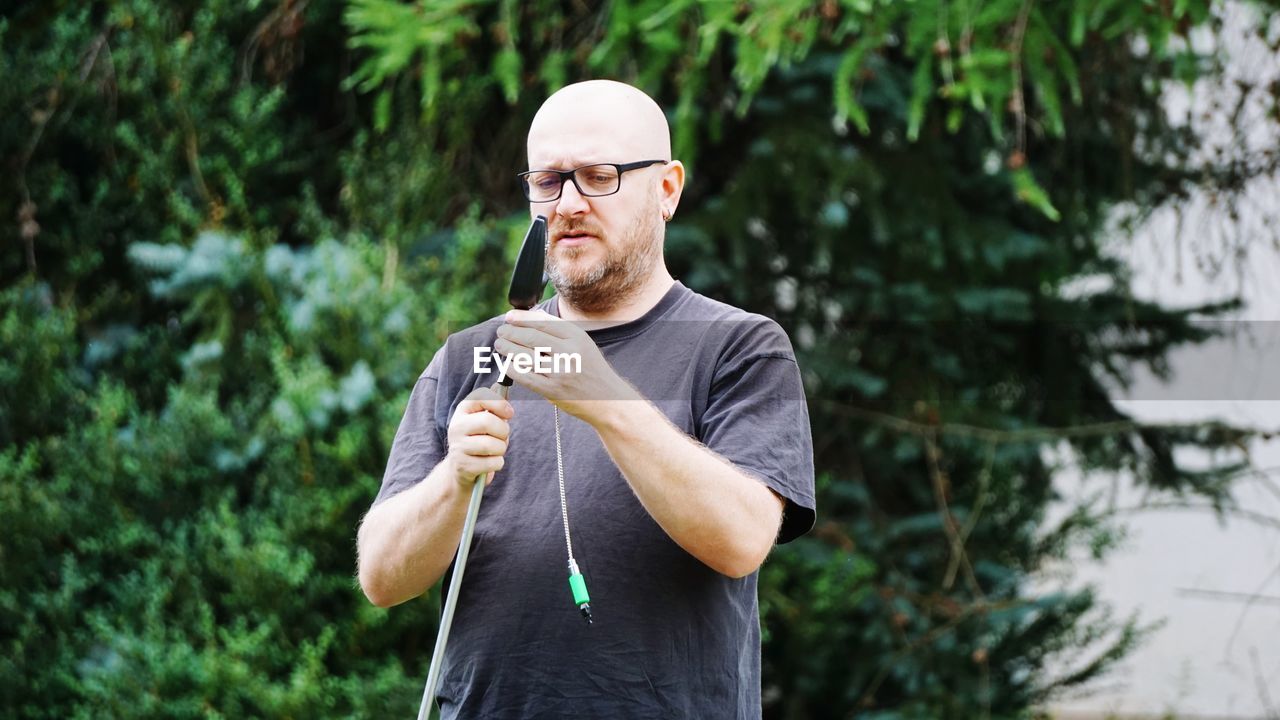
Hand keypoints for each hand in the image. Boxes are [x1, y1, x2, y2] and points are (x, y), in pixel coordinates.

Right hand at [444, 384, 513, 486]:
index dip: (500, 404)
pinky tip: (489, 462)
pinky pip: (493, 463)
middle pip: (488, 421)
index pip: (482, 397)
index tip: (509, 413)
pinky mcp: (464, 466)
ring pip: (492, 445)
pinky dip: (497, 463)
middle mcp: (457, 426)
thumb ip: (496, 410)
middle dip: (503, 431)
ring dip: (501, 449)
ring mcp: (458, 447)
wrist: (461, 467)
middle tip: (502, 436)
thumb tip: (506, 405)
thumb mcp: (484, 421)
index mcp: (463, 410)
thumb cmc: (479, 439)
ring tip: (495, 450)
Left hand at [493, 309, 638, 424]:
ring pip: (525, 356)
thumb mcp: (582, 343)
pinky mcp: (553, 390)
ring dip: (507, 349)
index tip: (509, 317)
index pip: (542, 322)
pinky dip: (512, 369)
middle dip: (511, 333)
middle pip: (531, 337)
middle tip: (501, 331)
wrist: (608, 399)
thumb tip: (530, 316)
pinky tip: (507, 364)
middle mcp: (569, 352)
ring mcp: (560, 372)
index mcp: (577, 337)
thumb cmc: (591, 369)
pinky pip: (525, 376)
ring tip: (500, 345)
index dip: (521, 318)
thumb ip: (558, 330)